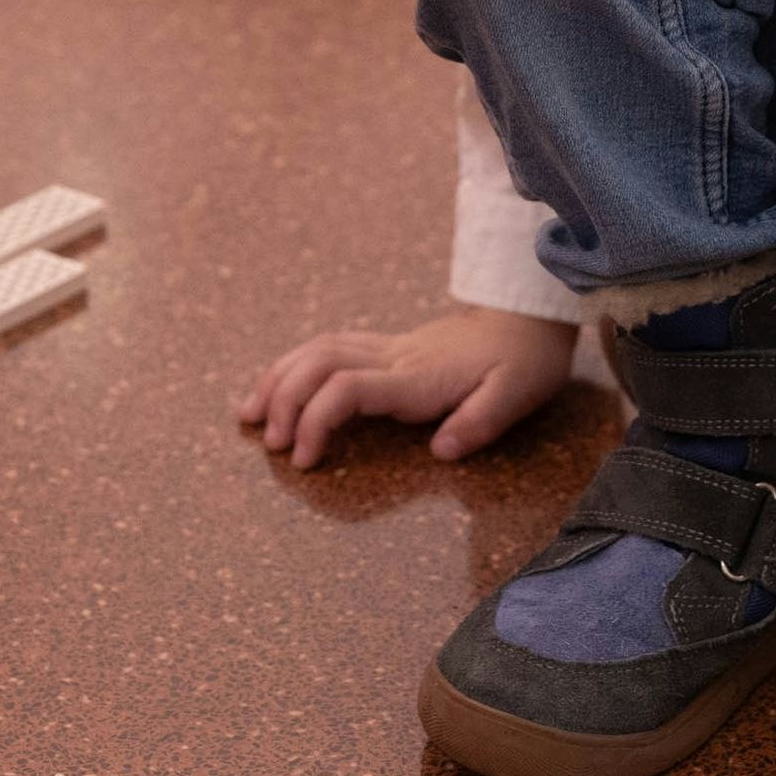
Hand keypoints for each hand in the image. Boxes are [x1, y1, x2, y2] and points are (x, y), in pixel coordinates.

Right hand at [238, 306, 576, 468]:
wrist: (527, 316)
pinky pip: (328, 348)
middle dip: (284, 401)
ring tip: (248, 414)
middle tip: (269, 444)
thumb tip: (440, 450)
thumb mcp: (516, 396)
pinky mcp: (388, 347)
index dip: (317, 420)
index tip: (304, 460)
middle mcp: (395, 358)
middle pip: (319, 364)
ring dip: (278, 379)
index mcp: (419, 377)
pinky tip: (278, 386)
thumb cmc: (524, 361)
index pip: (349, 389)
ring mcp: (388, 348)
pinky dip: (294, 365)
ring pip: (317, 350)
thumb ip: (479, 423)